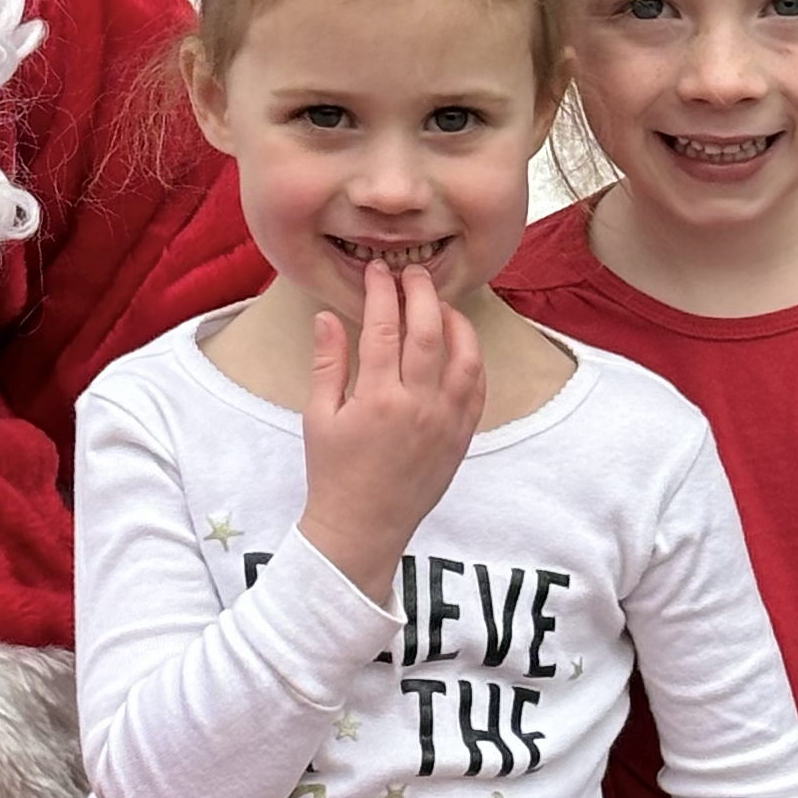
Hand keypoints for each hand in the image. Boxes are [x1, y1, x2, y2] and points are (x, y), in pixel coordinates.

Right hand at [295, 264, 483, 605]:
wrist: (363, 526)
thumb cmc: (334, 473)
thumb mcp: (318, 416)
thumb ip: (328, 363)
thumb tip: (328, 317)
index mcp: (377, 398)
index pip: (384, 327)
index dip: (381, 291)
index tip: (377, 271)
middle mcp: (418, 405)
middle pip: (429, 330)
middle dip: (421, 292)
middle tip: (410, 273)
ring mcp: (446, 421)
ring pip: (465, 355)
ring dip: (455, 321)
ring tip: (439, 304)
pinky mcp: (461, 436)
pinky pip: (478, 387)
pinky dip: (473, 358)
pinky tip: (459, 344)